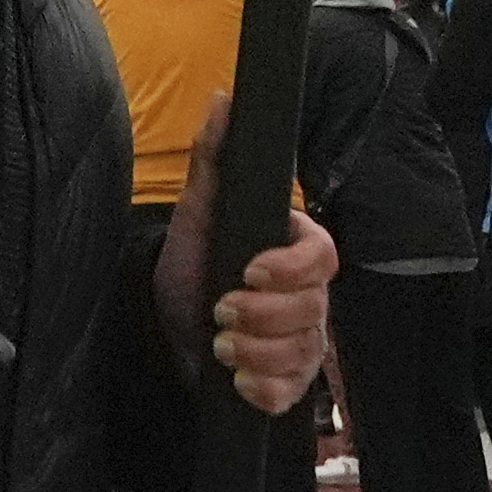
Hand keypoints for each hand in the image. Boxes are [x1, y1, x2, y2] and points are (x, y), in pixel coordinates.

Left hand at [155, 93, 338, 414]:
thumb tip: (224, 99)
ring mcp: (303, 340)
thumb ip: (213, 155)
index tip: (248, 270)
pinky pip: (293, 392)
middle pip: (315, 309)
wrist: (167, 321)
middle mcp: (309, 296)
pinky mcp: (288, 380)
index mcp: (295, 249)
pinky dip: (263, 390)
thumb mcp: (197, 208)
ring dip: (256, 352)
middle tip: (220, 310)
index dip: (290, 268)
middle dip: (263, 315)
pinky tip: (236, 379)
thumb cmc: (192, 260)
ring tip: (219, 343)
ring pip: (304, 352)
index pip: (324, 256)